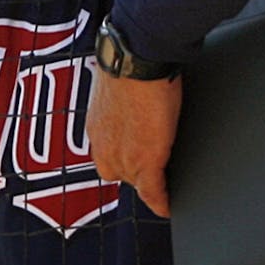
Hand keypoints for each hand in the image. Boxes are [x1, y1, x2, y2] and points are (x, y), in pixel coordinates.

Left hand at [87, 72, 182, 217]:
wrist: (138, 57)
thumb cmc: (130, 58)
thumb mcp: (116, 79)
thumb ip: (120, 91)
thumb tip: (130, 82)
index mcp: (97, 124)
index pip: (107, 151)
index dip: (121, 157)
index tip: (132, 159)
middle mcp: (103, 144)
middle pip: (117, 172)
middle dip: (132, 172)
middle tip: (153, 169)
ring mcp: (124, 155)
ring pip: (136, 182)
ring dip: (149, 183)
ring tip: (165, 185)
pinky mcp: (147, 160)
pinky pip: (154, 191)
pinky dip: (161, 200)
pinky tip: (168, 206)